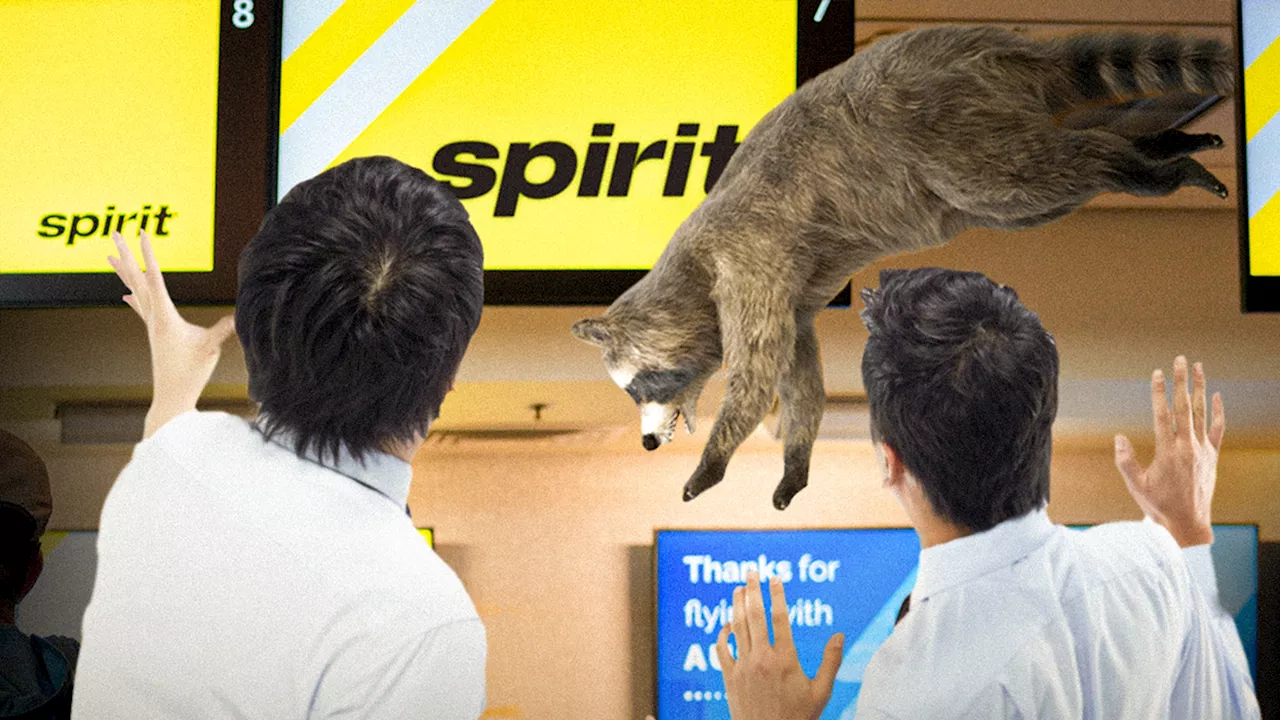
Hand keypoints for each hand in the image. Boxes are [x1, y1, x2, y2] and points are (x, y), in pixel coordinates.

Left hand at [108, 231, 235, 438]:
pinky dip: (132, 297)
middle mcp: (153, 317)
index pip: (155, 277)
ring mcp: (151, 325)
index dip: (148, 254)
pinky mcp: (155, 333)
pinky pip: (140, 308)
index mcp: (164, 315)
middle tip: (116, 233)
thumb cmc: (190, 373)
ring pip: (135, 290)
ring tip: (112, 256)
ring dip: (125, 272)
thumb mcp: (210, 348)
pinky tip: (124, 294)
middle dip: (127, 254)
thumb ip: (223, 329)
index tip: (142, 233)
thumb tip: (239, 315)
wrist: (171, 396)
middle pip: (136, 279)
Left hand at [715, 571, 843, 719]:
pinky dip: (722, 634)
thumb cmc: (797, 718)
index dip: (777, 594)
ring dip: (737, 605)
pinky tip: (726, 624)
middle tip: (751, 572)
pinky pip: (722, 650)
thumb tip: (840, 634)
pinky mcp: (730, 678)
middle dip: (753, 590)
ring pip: (737, 628)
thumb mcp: (821, 692)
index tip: (776, 578)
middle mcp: (761, 659)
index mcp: (785, 660)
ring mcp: (743, 667)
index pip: (779, 618)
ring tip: (738, 589)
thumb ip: (831, 661)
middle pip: (754, 615)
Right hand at [1114, 356, 1223, 546]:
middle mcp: (1188, 447)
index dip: (1159, 392)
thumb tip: (1119, 437)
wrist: (1188, 523)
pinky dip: (1218, 412)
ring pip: (1201, 413)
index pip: (1163, 414)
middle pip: (1184, 406)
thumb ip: (1125, 461)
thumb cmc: (1158, 505)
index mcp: (1168, 451)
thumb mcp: (1135, 485)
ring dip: (1200, 388)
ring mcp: (1202, 450)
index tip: (1157, 373)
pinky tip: (1217, 396)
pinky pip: (1217, 429)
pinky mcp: (1212, 456)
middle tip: (1179, 360)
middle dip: (1181, 381)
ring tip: (1198, 368)